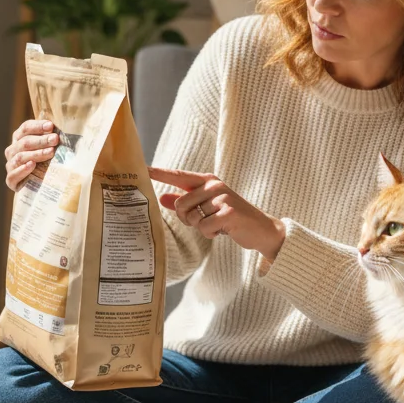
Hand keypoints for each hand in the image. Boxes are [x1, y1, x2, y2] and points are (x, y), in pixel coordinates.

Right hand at [5, 119, 59, 190]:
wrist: (36, 187)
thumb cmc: (44, 163)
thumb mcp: (47, 149)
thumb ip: (51, 139)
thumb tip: (63, 129)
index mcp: (19, 138)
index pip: (26, 128)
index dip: (38, 126)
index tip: (51, 126)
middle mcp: (12, 150)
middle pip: (24, 142)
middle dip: (41, 140)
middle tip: (55, 139)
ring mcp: (10, 165)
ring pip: (20, 157)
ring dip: (36, 154)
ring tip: (50, 152)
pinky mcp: (11, 181)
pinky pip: (13, 174)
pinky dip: (23, 169)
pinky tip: (32, 165)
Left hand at [148, 166, 286, 260]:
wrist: (261, 229)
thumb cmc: (231, 217)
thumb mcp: (207, 207)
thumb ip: (185, 201)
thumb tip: (161, 197)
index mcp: (207, 180)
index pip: (178, 176)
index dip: (159, 173)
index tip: (142, 168)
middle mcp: (214, 185)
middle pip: (180, 205)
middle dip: (188, 219)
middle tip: (205, 220)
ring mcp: (222, 197)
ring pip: (192, 218)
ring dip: (202, 228)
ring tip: (217, 224)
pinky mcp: (228, 212)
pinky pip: (204, 227)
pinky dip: (211, 234)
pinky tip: (223, 230)